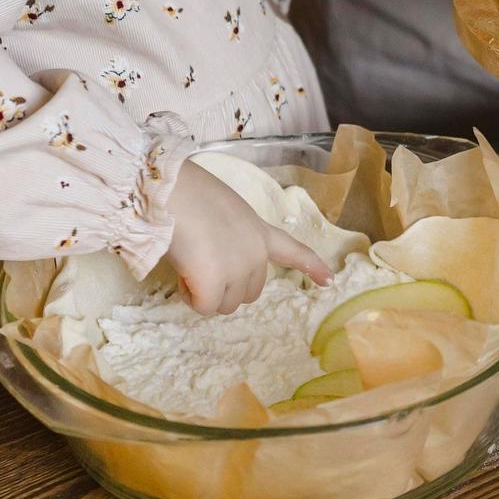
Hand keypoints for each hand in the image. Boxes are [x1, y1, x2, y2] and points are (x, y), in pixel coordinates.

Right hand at [163, 162, 332, 314]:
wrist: (169, 191)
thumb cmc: (184, 192)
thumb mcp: (219, 212)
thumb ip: (227, 237)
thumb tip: (207, 259)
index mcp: (258, 230)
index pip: (292, 250)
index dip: (310, 266)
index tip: (328, 280)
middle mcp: (255, 253)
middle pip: (248, 293)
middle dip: (223, 287)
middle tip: (199, 263)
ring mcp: (238, 270)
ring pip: (225, 304)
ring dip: (205, 292)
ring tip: (189, 261)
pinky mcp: (215, 284)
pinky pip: (204, 307)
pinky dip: (190, 296)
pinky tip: (182, 272)